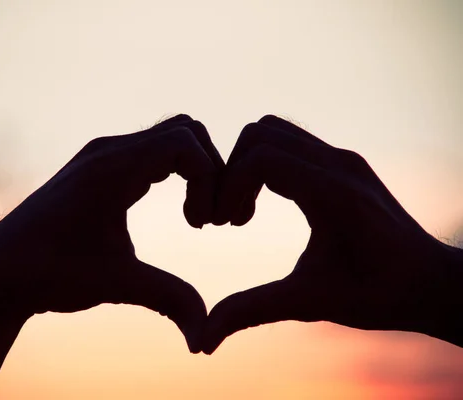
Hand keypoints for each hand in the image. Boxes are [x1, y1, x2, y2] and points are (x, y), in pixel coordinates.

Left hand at [0, 114, 223, 351]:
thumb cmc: (51, 274)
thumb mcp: (116, 284)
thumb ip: (170, 300)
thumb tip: (206, 338)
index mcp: (112, 169)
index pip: (185, 142)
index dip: (210, 179)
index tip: (203, 225)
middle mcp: (108, 151)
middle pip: (185, 130)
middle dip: (210, 169)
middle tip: (209, 218)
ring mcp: (102, 155)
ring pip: (170, 139)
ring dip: (195, 171)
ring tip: (195, 219)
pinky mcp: (100, 168)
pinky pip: (153, 152)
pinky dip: (177, 174)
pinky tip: (178, 214)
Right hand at [202, 115, 462, 353]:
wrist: (431, 282)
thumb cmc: (378, 296)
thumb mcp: (310, 303)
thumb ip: (252, 311)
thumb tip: (203, 341)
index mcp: (335, 193)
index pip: (262, 158)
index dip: (228, 185)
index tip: (222, 225)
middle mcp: (339, 164)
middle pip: (261, 134)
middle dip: (231, 171)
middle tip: (228, 219)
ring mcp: (342, 158)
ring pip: (272, 131)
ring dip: (246, 164)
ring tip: (242, 213)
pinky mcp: (340, 162)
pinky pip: (288, 143)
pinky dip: (263, 164)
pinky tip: (262, 204)